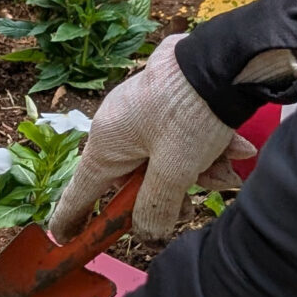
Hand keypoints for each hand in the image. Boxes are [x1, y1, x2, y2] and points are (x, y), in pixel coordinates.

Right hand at [47, 34, 253, 241]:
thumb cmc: (190, 112)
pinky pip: (180, 134)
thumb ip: (157, 208)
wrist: (226, 59)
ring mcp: (142, 107)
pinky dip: (205, 147)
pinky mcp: (168, 95)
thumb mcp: (175, 171)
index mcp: (107, 142)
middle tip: (192, 206)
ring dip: (197, 170)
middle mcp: (117, 123)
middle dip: (169, 194)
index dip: (73, 218)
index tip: (63, 237)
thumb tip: (147, 234)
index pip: (82, 191)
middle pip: (135, 177)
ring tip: (227, 169)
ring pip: (165, 156)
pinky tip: (233, 148)